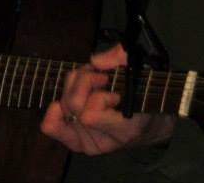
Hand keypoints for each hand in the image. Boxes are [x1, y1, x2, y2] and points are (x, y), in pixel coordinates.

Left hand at [40, 44, 174, 154]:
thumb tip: (95, 61)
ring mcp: (88, 144)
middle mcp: (103, 141)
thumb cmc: (147, 96)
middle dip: (84, 81)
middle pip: (72, 106)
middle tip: (101, 77)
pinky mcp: (77, 143)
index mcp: (124, 129)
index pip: (89, 115)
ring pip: (61, 108)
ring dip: (73, 87)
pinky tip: (75, 95)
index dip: (97, 94)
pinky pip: (52, 125)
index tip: (112, 86)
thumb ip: (122, 60)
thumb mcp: (144, 72)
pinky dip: (58, 106)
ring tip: (92, 84)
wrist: (151, 125)